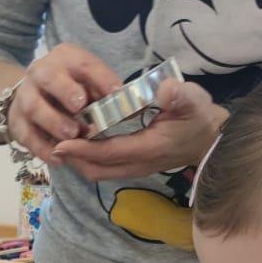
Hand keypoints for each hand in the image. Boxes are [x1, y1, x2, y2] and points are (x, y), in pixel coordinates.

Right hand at [7, 43, 121, 165]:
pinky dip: (41, 147)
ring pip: (33, 106)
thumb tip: (129, 108)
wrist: (31, 95)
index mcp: (65, 58)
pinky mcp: (16, 120)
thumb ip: (103, 94)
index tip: (117, 93)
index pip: (84, 64)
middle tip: (80, 106)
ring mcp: (25, 96)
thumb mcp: (88, 84)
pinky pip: (25, 135)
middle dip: (65, 91)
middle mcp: (41, 72)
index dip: (100, 78)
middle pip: (49, 77)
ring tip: (71, 135)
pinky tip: (58, 158)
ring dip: (53, 121)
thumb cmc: (71, 90)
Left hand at [49, 79, 225, 181]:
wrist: (210, 140)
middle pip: (95, 169)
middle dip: (72, 159)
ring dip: (78, 161)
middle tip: (51, 143)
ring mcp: (135, 169)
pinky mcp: (134, 168)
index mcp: (146, 148)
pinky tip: (78, 147)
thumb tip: (166, 90)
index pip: (107, 153)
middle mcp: (137, 165)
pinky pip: (105, 169)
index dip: (82, 149)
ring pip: (98, 172)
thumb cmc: (199, 118)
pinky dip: (88, 161)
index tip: (59, 141)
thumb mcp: (194, 102)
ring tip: (59, 145)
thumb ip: (179, 97)